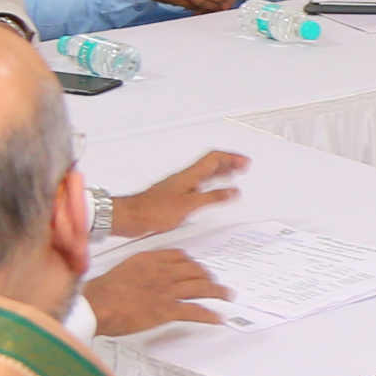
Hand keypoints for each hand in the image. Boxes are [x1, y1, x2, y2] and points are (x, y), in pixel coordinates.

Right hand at [82, 248, 228, 334]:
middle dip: (208, 276)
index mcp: (149, 259)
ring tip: (227, 295)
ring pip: (201, 288)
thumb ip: (139, 270)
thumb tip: (146, 278)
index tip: (197, 267)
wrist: (96, 305)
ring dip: (217, 291)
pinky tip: (218, 318)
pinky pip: (195, 311)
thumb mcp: (122, 270)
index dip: (192, 262)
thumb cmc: (102, 291)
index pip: (179, 256)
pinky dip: (209, 315)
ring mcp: (166, 290)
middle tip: (215, 282)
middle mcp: (162, 271)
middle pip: (194, 270)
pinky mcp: (167, 310)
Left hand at [107, 150, 244, 237]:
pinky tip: (211, 194)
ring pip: (204, 174)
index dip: (231, 158)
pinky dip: (210, 185)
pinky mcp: (175, 196)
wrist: (130, 217)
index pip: (214, 158)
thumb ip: (212, 197)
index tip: (245, 162)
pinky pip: (198, 185)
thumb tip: (232, 191)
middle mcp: (184, 178)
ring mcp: (179, 186)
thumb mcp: (189, 205)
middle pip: (210, 163)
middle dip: (229, 163)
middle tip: (243, 167)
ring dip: (220, 173)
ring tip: (232, 176)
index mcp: (189, 176)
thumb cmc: (153, 211)